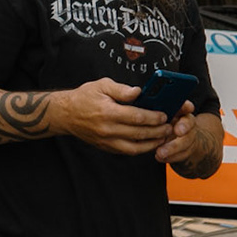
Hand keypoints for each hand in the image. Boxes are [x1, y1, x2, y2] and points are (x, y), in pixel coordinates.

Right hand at [51, 78, 170, 154]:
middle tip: (169, 127)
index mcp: (108, 112)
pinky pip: (126, 151)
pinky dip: (140, 149)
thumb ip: (122, 89)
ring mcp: (106, 141)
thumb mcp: (102, 85)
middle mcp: (107, 129)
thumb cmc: (84, 97)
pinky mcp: (106, 147)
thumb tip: (139, 92)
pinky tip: (149, 143)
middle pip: (138, 134)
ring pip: (134, 147)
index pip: (136, 117)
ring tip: (163, 137)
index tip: (164, 115)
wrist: (66, 114)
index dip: (153, 117)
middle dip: (157, 131)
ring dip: (152, 144)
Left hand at [154, 102, 201, 162]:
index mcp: (179, 111)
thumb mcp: (156, 115)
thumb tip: (137, 98)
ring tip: (160, 152)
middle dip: (184, 127)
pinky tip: (159, 157)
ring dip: (173, 148)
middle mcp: (186, 123)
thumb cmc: (159, 124)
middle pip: (188, 123)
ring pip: (186, 142)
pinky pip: (182, 155)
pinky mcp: (186, 150)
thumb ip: (150, 108)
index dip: (187, 105)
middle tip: (177, 131)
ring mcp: (188, 137)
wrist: (172, 140)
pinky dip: (170, 157)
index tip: (188, 107)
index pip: (185, 105)